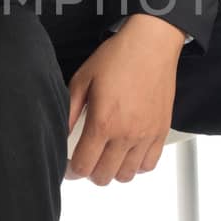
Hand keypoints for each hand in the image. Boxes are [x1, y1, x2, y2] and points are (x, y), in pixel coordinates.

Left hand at [65, 21, 181, 185]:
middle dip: (90, 173)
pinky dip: (136, 166)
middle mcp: (126, 134)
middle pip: (104, 176)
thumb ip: (70, 110)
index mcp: (103, 122)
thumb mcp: (82, 79)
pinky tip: (127, 154)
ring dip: (113, 171)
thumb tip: (59, 133)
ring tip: (106, 158)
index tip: (69, 166)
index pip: (83, 165)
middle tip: (86, 160)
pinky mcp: (161, 131)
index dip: (72, 171)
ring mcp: (146, 135)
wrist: (151, 44)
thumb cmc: (118, 57)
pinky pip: (149, 164)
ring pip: (127, 175)